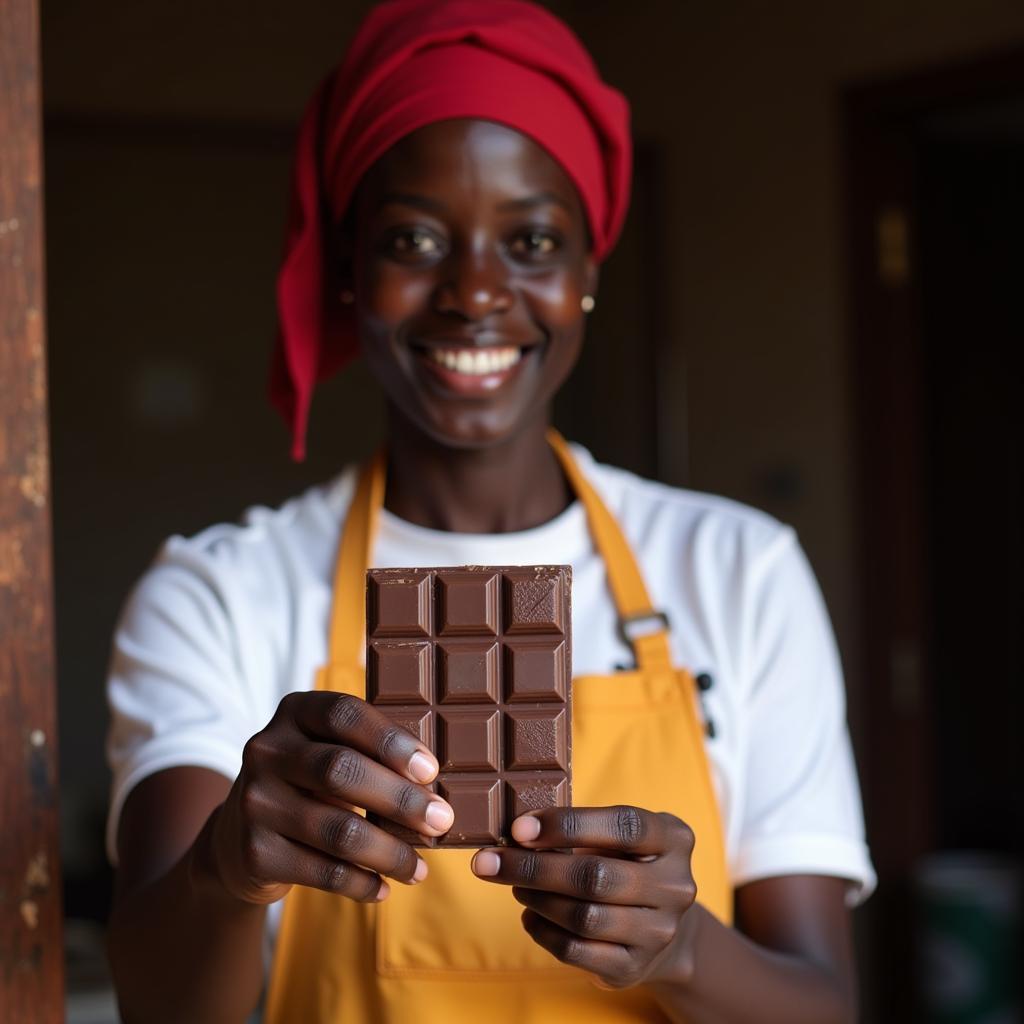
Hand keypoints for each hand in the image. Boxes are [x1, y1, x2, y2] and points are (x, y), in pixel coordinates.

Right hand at [204, 692, 454, 904]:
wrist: (239, 838)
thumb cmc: (309, 785)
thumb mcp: (327, 750)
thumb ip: (370, 753)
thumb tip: (436, 785)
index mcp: (294, 713)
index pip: (344, 714)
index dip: (390, 740)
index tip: (432, 770)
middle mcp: (266, 750)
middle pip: (340, 770)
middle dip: (400, 799)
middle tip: (441, 822)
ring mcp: (255, 802)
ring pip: (336, 829)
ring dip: (388, 852)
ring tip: (420, 868)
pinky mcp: (255, 852)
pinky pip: (321, 871)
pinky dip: (360, 883)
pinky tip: (384, 888)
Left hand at [471, 806, 697, 988]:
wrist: (664, 926)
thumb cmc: (626, 863)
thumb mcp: (621, 836)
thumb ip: (581, 828)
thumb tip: (517, 831)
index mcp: (673, 839)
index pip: (623, 826)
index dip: (568, 825)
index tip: (519, 828)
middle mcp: (675, 887)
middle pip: (595, 876)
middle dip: (533, 867)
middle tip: (489, 861)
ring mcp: (659, 932)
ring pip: (583, 916)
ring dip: (536, 898)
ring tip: (514, 885)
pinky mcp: (633, 967)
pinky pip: (576, 951)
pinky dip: (542, 931)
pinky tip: (529, 915)